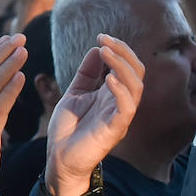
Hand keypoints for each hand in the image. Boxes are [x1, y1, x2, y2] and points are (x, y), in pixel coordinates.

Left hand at [46, 36, 143, 195]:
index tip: (101, 36)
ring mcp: (120, 116)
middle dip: (123, 52)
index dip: (119, 49)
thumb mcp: (75, 93)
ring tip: (106, 52)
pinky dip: (121, 90)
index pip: (128, 66)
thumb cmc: (68, 129)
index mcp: (113, 94)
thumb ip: (87, 73)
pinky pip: (127, 108)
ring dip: (122, 66)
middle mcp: (120, 103)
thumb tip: (97, 48)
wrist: (59, 158)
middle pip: (137, 72)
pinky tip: (108, 78)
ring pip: (136, 87)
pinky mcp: (115, 129)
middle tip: (105, 40)